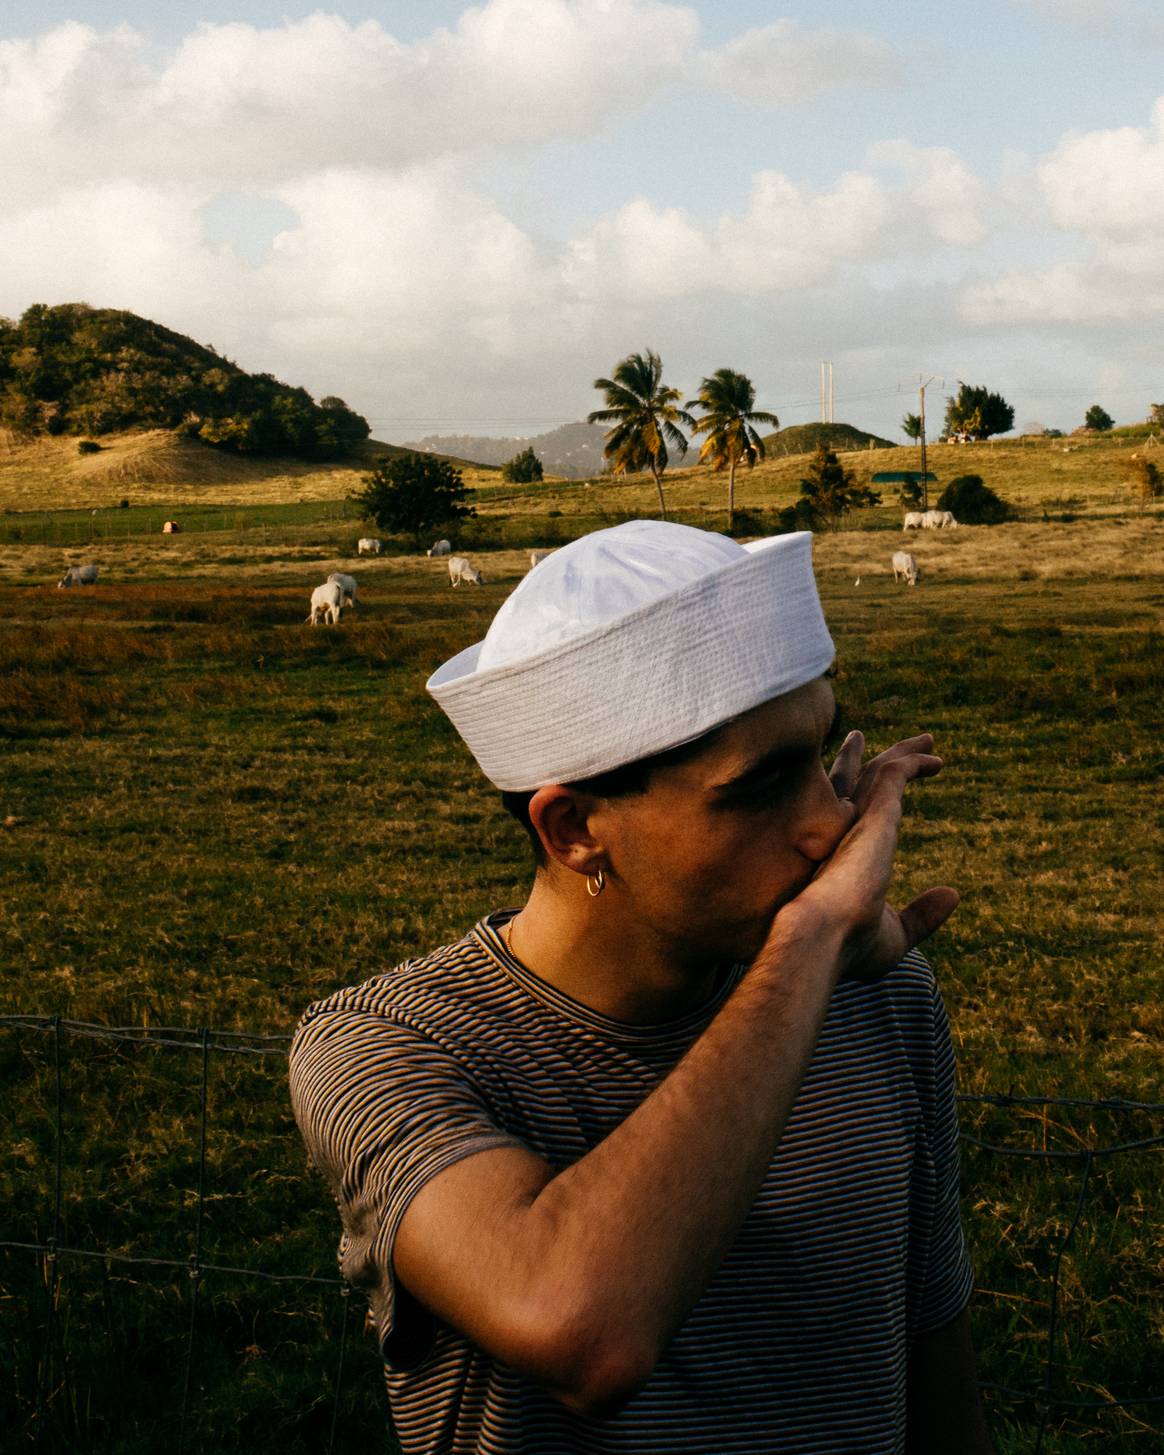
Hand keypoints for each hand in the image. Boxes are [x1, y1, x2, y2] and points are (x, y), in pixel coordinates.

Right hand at [805, 729, 958, 980]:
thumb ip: (921, 914)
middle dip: (887, 760)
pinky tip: (935, 762)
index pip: (851, 814)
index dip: (869, 795)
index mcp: (839, 856)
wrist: (824, 938)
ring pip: (879, 772)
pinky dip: (913, 764)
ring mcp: (854, 819)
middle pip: (864, 782)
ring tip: (930, 742)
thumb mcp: (896, 933)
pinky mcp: (873, 815)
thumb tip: (952, 895)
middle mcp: (841, 830)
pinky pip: (895, 776)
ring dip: (906, 755)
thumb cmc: (848, 946)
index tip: (887, 780)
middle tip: (915, 745)